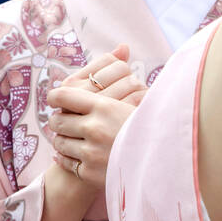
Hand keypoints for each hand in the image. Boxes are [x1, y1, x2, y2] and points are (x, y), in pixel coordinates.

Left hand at [44, 44, 145, 192]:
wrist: (165, 163)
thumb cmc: (152, 125)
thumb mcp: (138, 97)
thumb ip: (122, 73)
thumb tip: (123, 46)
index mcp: (104, 107)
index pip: (63, 96)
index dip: (56, 96)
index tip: (56, 98)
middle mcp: (95, 129)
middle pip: (57, 121)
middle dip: (59, 120)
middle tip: (64, 121)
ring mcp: (92, 153)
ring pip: (60, 142)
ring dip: (63, 140)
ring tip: (71, 138)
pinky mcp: (90, 173)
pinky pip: (66, 162)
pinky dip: (67, 158)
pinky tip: (75, 153)